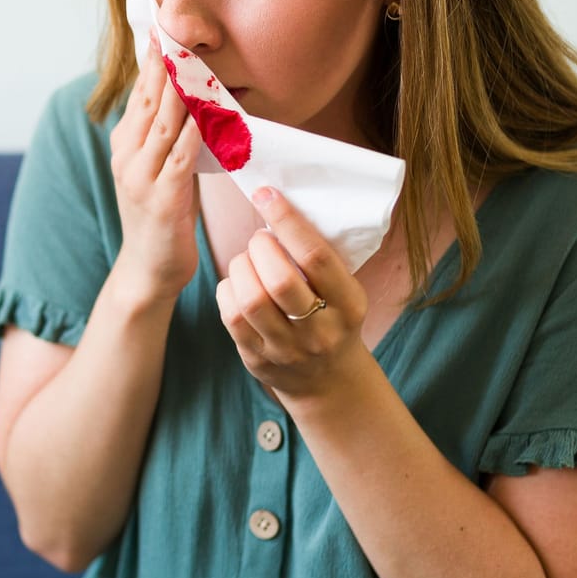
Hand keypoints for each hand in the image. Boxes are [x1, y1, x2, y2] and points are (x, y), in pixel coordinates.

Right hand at [109, 29, 205, 304]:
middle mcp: (127, 154)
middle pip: (149, 98)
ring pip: (164, 121)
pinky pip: (181, 154)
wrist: (147, 271)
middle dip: (164, 61)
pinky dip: (195, 129)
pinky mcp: (162, 197)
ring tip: (194, 56)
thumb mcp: (155, 169)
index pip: (140, 91)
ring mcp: (141, 175)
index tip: (163, 25)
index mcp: (125, 144)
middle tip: (178, 25)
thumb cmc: (159, 219)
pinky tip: (207, 109)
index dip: (152, 58)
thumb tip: (187, 96)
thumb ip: (166, 135)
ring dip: (180, 87)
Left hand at [217, 186, 371, 403]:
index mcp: (349, 305)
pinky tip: (237, 284)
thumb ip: (321, 261)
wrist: (329, 382)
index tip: (267, 195)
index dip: (287, 221)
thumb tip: (280, 208)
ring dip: (241, 267)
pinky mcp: (257, 359)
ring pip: (250, 299)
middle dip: (260, 248)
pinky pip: (231, 317)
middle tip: (259, 239)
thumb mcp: (345, 292)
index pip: (316, 257)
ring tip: (247, 260)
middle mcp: (320, 331)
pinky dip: (227, 289)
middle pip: (279, 280)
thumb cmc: (334, 320)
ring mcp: (286, 349)